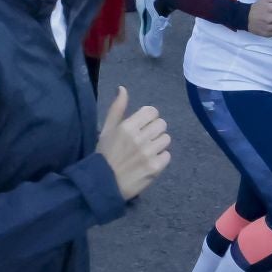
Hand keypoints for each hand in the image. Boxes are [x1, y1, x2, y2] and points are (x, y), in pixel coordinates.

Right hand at [97, 87, 170, 201]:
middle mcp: (139, 138)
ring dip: (158, 144)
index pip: (152, 112)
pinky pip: (167, 155)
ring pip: (166, 139)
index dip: (149, 117)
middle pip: (162, 124)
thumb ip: (117, 108)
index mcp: (127, 126)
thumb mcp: (106, 129)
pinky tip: (149, 162)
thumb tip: (123, 88)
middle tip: (145, 139)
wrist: (104, 184)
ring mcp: (148, 153)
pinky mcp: (155, 168)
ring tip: (147, 151)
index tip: (143, 125)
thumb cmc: (105, 154)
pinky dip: (160, 158)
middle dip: (155, 130)